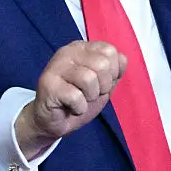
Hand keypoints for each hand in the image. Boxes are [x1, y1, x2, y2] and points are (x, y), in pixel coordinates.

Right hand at [15, 40, 126, 158]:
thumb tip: (122, 59)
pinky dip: (79, 108)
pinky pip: (76, 97)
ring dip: (90, 97)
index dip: (112, 73)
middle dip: (102, 87)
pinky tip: (70, 107)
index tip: (99, 83)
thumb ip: (115, 70)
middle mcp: (68, 52)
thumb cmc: (78, 101)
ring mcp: (56, 66)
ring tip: (80, 100)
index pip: (110, 51)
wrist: (53, 121)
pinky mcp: (48, 84)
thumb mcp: (103, 84)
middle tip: (88, 94)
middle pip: (102, 64)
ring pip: (89, 79)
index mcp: (82, 48)